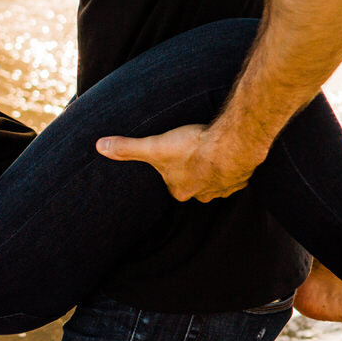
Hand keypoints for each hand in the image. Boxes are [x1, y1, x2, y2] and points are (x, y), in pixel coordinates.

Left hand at [95, 121, 264, 202]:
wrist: (232, 145)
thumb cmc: (192, 146)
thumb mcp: (154, 146)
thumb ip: (127, 148)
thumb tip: (99, 146)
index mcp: (180, 190)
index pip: (172, 182)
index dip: (172, 167)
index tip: (174, 154)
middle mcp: (202, 195)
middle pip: (194, 183)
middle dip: (193, 169)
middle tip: (193, 151)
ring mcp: (224, 188)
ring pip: (215, 180)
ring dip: (214, 167)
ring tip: (211, 151)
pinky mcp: (242, 178)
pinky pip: (235, 174)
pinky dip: (232, 165)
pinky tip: (229, 151)